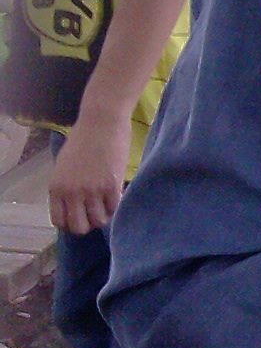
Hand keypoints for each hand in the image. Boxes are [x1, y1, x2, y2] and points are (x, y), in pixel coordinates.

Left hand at [48, 106, 130, 233]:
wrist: (102, 121)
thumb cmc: (84, 138)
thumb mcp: (64, 165)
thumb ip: (66, 186)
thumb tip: (74, 203)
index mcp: (56, 187)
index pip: (60, 221)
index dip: (71, 223)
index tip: (80, 216)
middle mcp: (71, 193)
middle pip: (79, 226)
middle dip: (88, 224)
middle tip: (95, 213)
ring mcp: (92, 190)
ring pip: (99, 220)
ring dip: (104, 215)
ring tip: (108, 203)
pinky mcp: (111, 185)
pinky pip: (114, 207)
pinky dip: (116, 205)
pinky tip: (117, 194)